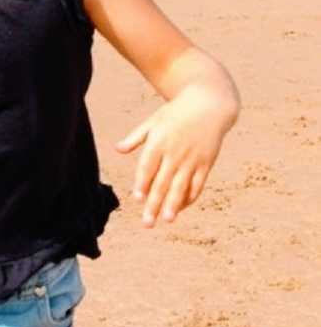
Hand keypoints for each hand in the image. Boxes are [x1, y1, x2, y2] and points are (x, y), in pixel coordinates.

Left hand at [114, 85, 232, 226]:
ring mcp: (192, 159)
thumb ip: (136, 137)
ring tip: (166, 220)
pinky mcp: (206, 163)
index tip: (137, 198)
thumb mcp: (153, 121)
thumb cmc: (176, 113)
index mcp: (159, 142)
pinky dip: (190, 197)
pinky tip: (181, 208)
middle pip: (163, 183)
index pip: (148, 167)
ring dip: (173, 205)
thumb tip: (117, 149)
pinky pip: (197, 184)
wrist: (209, 104)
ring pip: (181, 187)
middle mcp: (175, 153)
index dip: (142, 183)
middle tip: (147, 222)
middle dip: (154, 204)